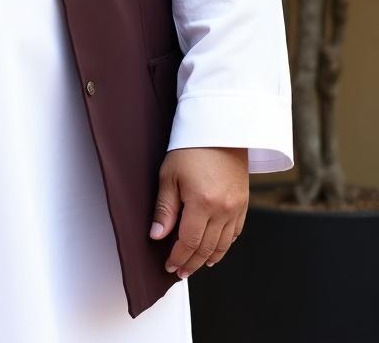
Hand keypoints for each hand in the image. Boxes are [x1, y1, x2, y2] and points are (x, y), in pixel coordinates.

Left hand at [149, 146, 247, 278]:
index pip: (189, 241)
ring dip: (208, 258)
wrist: (219, 131)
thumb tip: (157, 236)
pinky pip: (235, 233)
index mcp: (202, 203)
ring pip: (223, 245)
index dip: (178, 257)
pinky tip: (215, 251)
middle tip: (179, 271)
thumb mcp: (169, 175)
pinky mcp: (244, 204)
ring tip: (194, 265)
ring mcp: (237, 208)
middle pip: (207, 248)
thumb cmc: (190, 149)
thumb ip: (165, 209)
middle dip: (191, 263)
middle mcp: (223, 210)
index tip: (169, 266)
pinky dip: (224, 246)